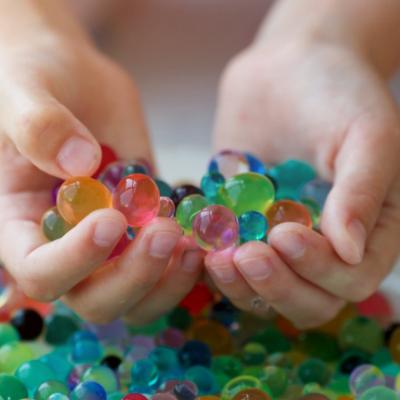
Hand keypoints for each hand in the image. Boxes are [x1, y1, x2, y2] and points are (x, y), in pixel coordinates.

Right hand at [0, 5, 202, 323]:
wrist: (77, 80)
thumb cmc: (38, 79)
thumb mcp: (25, 90)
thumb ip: (40, 125)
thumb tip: (80, 165)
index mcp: (22, 225)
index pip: (39, 271)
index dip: (75, 259)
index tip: (111, 219)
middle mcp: (67, 245)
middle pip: (95, 300)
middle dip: (133, 275)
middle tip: (165, 231)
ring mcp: (111, 244)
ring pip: (137, 297)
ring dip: (167, 280)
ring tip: (191, 242)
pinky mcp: (144, 228)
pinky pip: (167, 270)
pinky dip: (187, 265)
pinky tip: (202, 235)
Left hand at [207, 21, 399, 327]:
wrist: (288, 66)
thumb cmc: (338, 92)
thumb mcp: (367, 133)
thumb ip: (362, 192)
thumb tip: (349, 252)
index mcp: (368, 231)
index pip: (351, 278)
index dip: (319, 269)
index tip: (285, 234)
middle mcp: (324, 245)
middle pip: (308, 300)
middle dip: (277, 286)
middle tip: (248, 256)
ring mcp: (278, 240)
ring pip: (264, 291)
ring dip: (241, 285)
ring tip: (219, 258)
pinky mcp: (242, 226)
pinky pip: (228, 263)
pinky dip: (212, 265)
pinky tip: (196, 246)